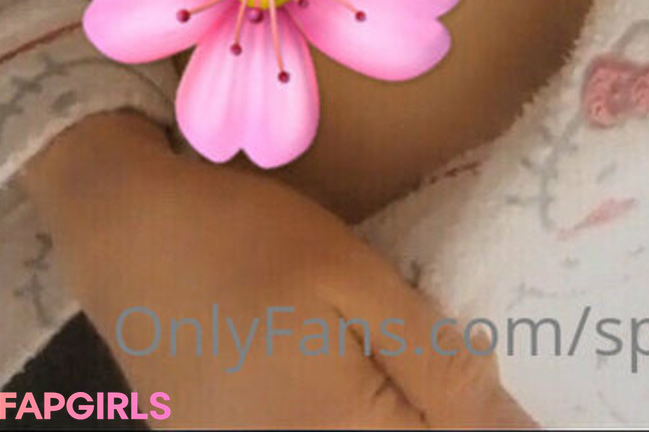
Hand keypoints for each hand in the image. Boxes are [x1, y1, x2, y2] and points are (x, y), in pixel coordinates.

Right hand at [26, 115, 540, 430]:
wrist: (126, 235)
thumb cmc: (249, 242)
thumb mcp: (355, 281)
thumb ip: (432, 363)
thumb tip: (507, 422)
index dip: (496, 420)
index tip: (522, 392)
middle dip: (444, 415)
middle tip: (475, 376)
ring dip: (399, 413)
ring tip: (413, 370)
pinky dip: (344, 416)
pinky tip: (352, 382)